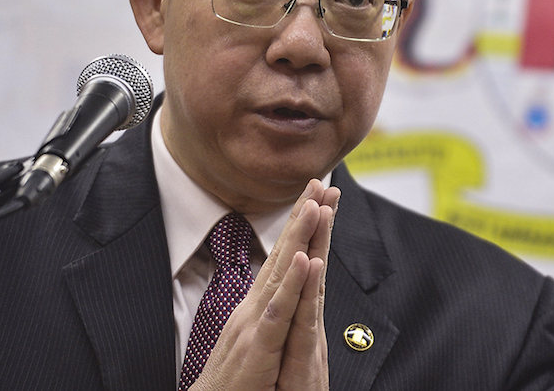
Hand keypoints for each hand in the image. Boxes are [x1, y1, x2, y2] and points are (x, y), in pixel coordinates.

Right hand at [190, 179, 340, 390]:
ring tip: (315, 205)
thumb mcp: (257, 343)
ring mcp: (255, 324)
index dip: (301, 228)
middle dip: (304, 216)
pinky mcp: (258, 347)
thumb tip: (278, 295)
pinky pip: (279, 311)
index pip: (284, 258)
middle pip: (284, 254)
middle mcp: (255, 308)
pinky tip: (304, 260)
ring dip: (299, 237)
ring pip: (282, 274)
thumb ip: (269, 316)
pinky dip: (292, 284)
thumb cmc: (233, 384)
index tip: (318, 197)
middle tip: (320, 181)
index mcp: (259, 307)